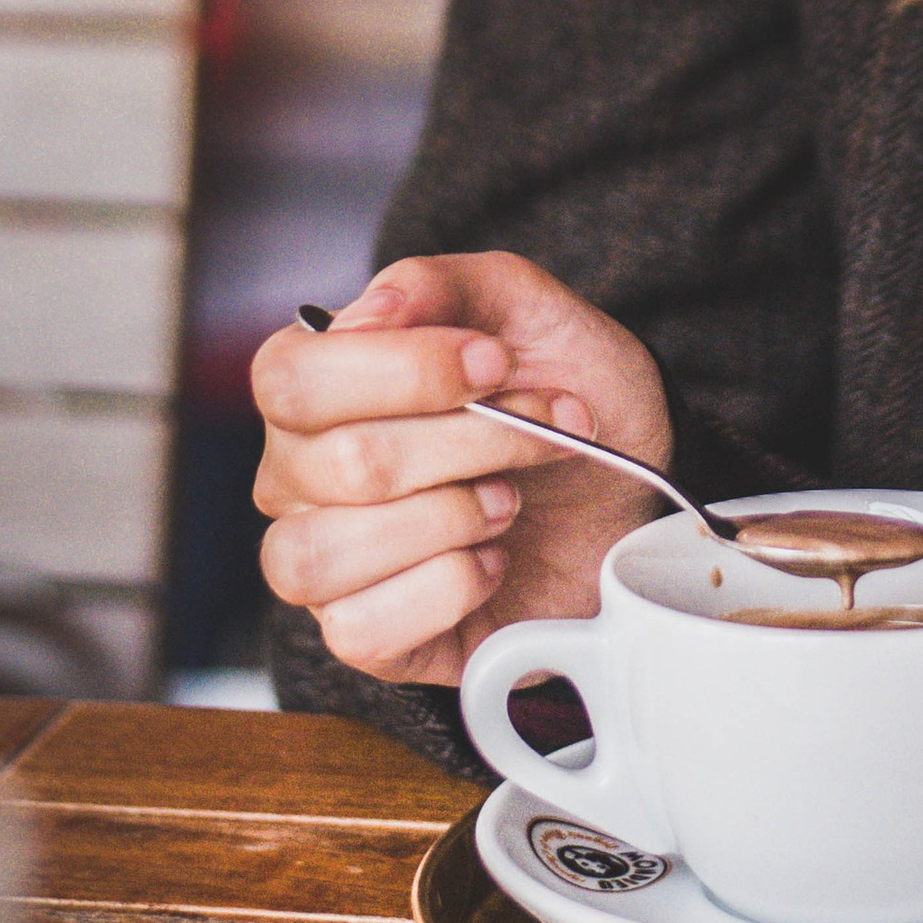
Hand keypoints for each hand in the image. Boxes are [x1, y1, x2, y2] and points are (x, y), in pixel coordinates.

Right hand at [253, 252, 672, 687]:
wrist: (630, 489)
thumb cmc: (563, 395)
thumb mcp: (525, 309)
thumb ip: (441, 286)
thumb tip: (368, 313)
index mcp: (313, 387)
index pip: (292, 379)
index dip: (405, 371)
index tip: (495, 362)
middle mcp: (298, 476)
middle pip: (342, 465)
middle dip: (472, 444)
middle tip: (541, 431)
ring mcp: (323, 562)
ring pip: (327, 556)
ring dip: (451, 521)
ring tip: (507, 503)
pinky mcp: (364, 636)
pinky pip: (362, 631)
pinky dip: (448, 590)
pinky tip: (490, 562)